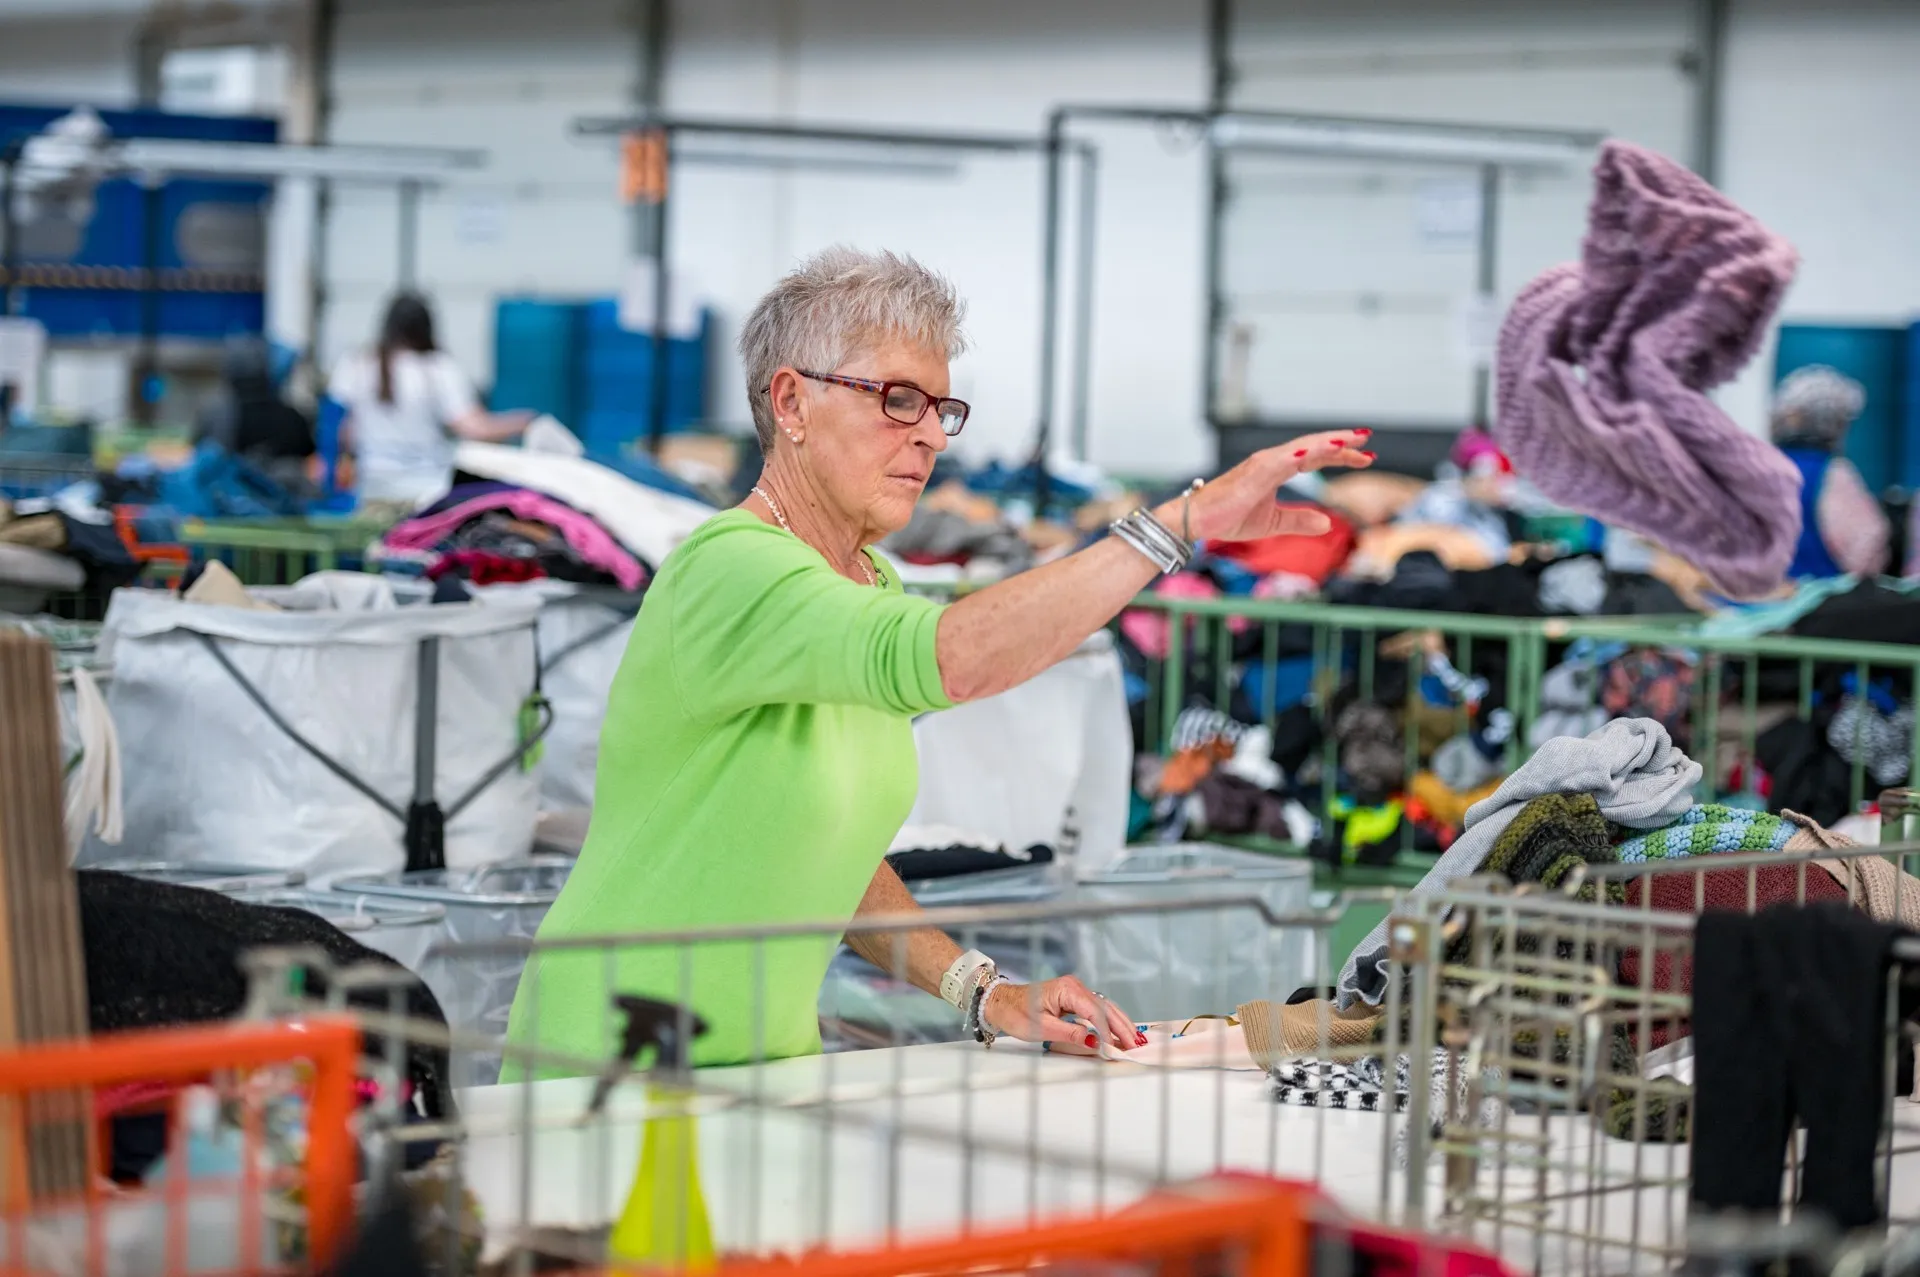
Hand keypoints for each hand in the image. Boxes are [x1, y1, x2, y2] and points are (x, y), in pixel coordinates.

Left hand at [983, 976, 1142, 1050]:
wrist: (1000, 1003)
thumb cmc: (1015, 1013)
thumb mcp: (1041, 1028)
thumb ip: (1070, 1034)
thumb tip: (1095, 1040)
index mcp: (1067, 990)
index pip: (1095, 1012)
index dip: (1108, 1031)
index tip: (1115, 1047)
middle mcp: (1074, 986)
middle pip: (1105, 1007)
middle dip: (1121, 1026)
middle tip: (1136, 1045)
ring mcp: (1075, 990)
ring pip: (1104, 1007)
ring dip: (1118, 1023)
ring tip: (1133, 1040)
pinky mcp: (1073, 997)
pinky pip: (1096, 1009)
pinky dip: (1108, 1020)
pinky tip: (1118, 1030)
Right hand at [1163, 430, 1373, 544]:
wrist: (1197, 521)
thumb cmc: (1228, 518)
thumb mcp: (1273, 522)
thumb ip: (1299, 520)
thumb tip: (1328, 524)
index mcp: (1276, 469)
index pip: (1315, 457)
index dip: (1340, 455)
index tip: (1365, 457)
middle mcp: (1272, 460)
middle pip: (1314, 446)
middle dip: (1342, 442)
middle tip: (1368, 439)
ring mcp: (1264, 463)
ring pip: (1303, 447)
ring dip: (1328, 443)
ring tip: (1352, 440)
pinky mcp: (1256, 471)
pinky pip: (1285, 459)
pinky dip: (1303, 453)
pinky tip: (1321, 450)